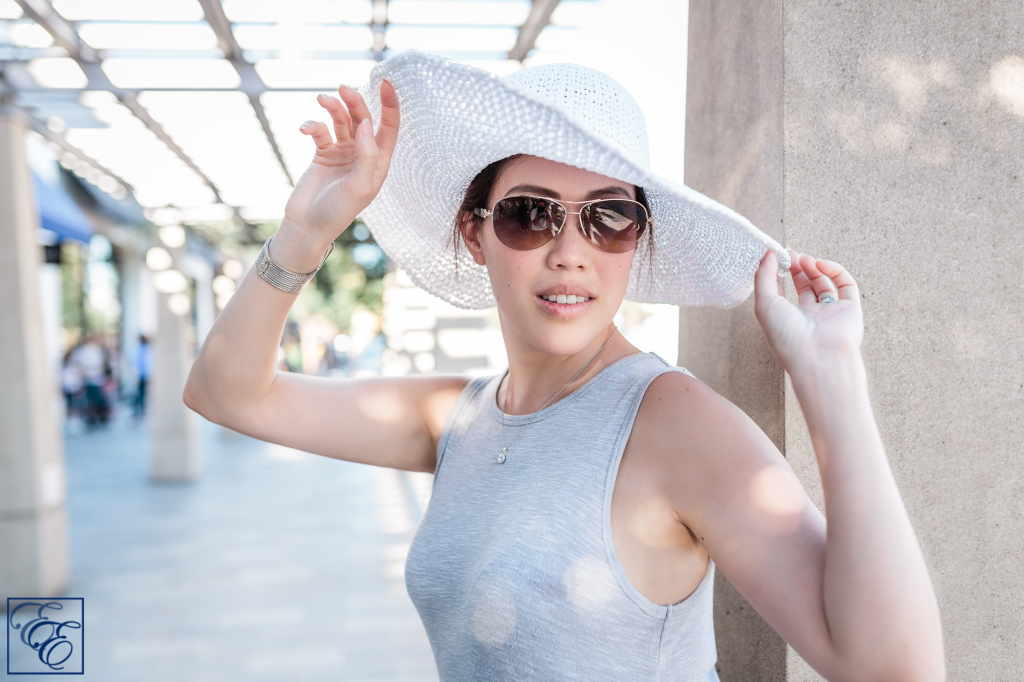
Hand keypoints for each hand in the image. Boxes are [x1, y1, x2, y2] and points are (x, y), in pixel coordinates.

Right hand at [275, 80, 399, 270]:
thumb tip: (367, 124)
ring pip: (341, 121)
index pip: (389, 128)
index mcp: (378, 163)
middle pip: (363, 119)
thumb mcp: (359, 186)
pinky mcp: (322, 153)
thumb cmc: (338, 211)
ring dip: (333, 108)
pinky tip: (305, 128)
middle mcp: (363, 155)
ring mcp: (342, 153)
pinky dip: (312, 125)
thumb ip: (367, 154)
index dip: (390, 105)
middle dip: (355, 102)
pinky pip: (320, 131)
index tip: (385, 82)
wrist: (307, 225)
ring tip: (322, 100)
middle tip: (343, 89)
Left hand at [753, 248, 863, 374]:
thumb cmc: (787, 336)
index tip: (774, 257)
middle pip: (805, 287)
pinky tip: (820, 264)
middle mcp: (810, 318)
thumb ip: (763, 277)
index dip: (777, 274)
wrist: (818, 358)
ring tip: (803, 258)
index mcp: (788, 321)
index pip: (782, 294)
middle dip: (797, 268)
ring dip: (813, 268)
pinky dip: (835, 270)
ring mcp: (831, 314)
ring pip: (824, 284)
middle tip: (790, 253)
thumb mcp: (764, 304)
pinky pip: (846, 285)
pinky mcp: (850, 309)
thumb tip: (766, 254)